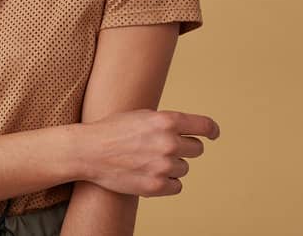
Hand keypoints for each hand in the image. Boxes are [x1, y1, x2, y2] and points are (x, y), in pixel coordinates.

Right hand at [81, 108, 219, 196]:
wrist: (88, 150)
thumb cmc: (112, 130)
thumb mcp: (141, 115)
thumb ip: (166, 122)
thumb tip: (186, 131)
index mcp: (166, 120)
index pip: (204, 126)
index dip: (212, 130)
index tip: (213, 134)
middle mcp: (168, 142)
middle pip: (197, 149)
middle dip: (185, 148)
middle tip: (166, 149)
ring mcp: (163, 165)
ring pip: (184, 168)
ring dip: (172, 166)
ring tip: (149, 161)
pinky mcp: (156, 185)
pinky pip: (177, 186)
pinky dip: (167, 182)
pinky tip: (151, 174)